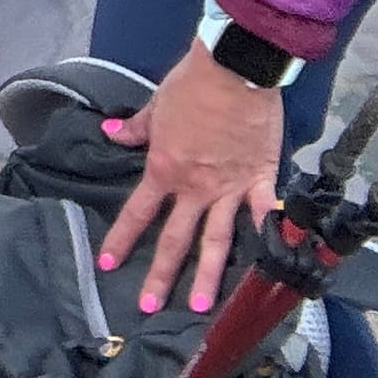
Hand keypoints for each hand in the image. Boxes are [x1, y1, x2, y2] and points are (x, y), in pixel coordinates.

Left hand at [96, 44, 288, 314]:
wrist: (235, 69)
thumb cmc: (192, 84)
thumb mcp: (156, 105)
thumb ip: (136, 128)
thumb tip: (112, 134)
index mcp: (165, 168)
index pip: (137, 212)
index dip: (122, 240)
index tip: (109, 265)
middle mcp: (195, 187)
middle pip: (174, 239)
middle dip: (160, 276)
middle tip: (148, 307)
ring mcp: (229, 188)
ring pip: (217, 240)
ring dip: (207, 274)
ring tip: (200, 304)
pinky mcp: (260, 179)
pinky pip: (263, 214)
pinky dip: (266, 236)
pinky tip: (269, 264)